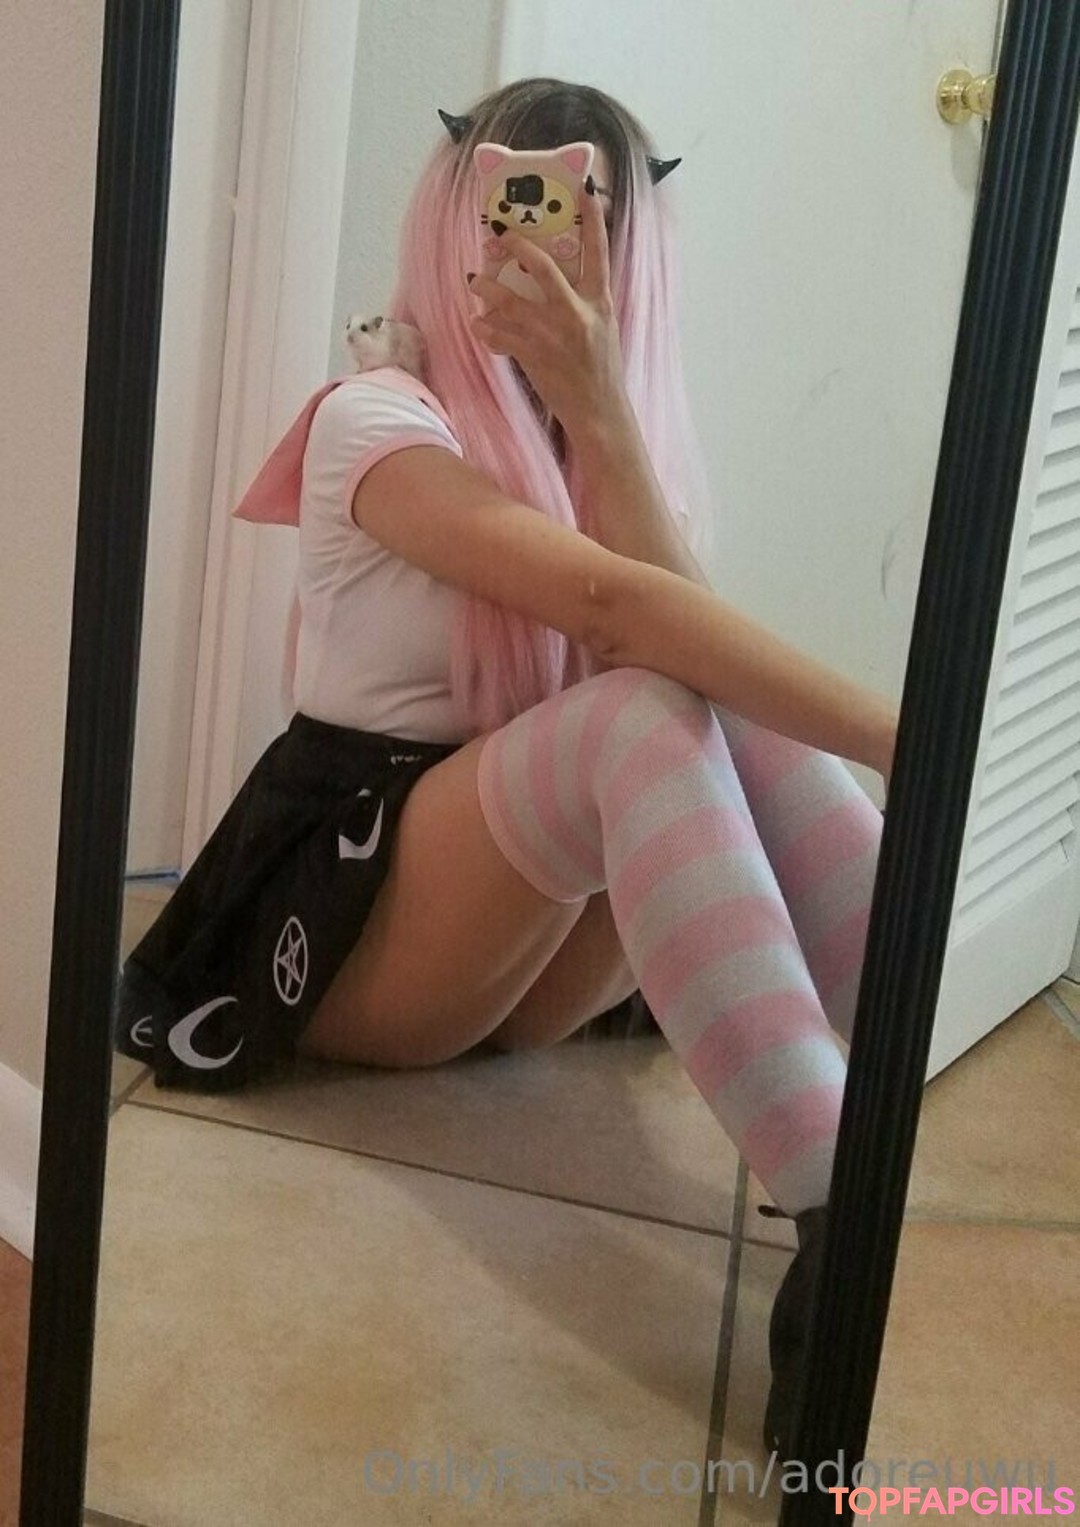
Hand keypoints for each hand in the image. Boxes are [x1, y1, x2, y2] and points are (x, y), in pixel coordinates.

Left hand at [466, 183, 628, 441]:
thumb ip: (585, 301)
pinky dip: (485, 329)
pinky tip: (480, 325)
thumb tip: (559, 277)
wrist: (598, 411)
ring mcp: (551, 335)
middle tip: (499, 237)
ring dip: (486, 288)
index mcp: (600, 302)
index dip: (594, 219)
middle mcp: (576, 314)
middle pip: (542, 267)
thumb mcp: (604, 327)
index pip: (599, 252)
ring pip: (508, 300)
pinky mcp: (532, 356)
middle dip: (516, 248)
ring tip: (476, 282)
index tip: (586, 192)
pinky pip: (498, 335)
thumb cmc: (602, 370)